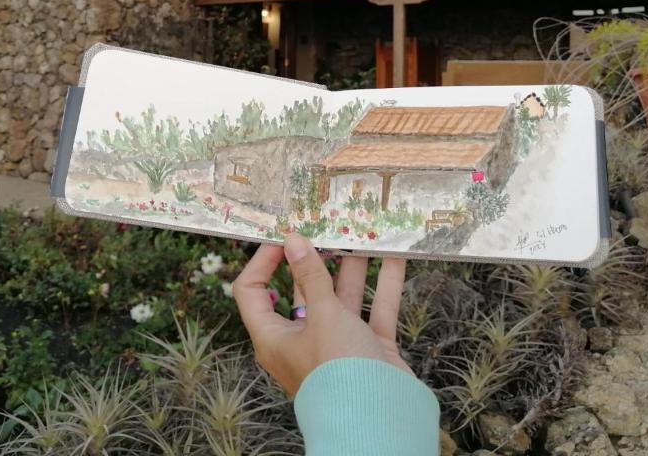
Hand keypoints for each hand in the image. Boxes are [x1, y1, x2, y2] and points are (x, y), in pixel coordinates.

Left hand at [233, 233, 413, 395]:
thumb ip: (311, 275)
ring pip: (342, 297)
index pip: (253, 291)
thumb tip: (294, 241)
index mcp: (274, 336)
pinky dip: (384, 285)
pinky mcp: (368, 349)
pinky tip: (395, 256)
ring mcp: (337, 345)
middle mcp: (302, 339)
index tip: (283, 235)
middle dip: (316, 258)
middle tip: (326, 226)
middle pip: (303, 290)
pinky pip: (375, 310)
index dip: (263, 261)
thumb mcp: (322, 316)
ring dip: (352, 267)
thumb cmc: (338, 372)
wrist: (380, 420)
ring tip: (360, 233)